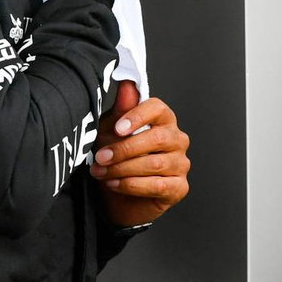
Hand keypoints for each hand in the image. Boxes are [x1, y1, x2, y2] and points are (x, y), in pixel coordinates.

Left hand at [88, 80, 190, 226]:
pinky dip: (131, 185)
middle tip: (101, 157)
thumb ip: (121, 110)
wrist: (116, 198)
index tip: (117, 128)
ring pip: (155, 163)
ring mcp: (180, 164)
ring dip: (122, 169)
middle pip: (157, 138)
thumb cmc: (117, 160)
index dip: (138, 116)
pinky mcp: (179, 187)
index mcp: (163, 121)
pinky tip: (115, 184)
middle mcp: (177, 139)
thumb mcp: (111, 133)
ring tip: (102, 172)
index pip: (158, 108)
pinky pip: (157, 185)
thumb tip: (127, 84)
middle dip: (124, 149)